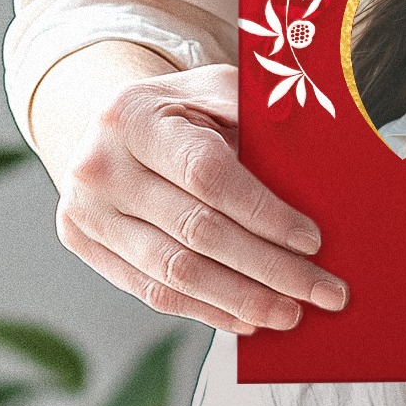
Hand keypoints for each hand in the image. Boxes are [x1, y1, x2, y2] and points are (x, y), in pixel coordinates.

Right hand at [54, 62, 347, 337]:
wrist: (104, 125)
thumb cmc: (176, 108)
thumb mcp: (208, 87)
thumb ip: (251, 111)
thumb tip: (308, 158)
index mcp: (133, 115)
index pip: (207, 174)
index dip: (262, 212)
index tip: (311, 240)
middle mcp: (101, 166)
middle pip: (196, 232)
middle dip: (267, 267)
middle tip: (320, 290)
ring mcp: (87, 212)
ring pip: (175, 272)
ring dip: (241, 299)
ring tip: (290, 312)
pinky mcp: (85, 246)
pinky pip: (152, 291)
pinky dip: (205, 309)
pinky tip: (246, 317)